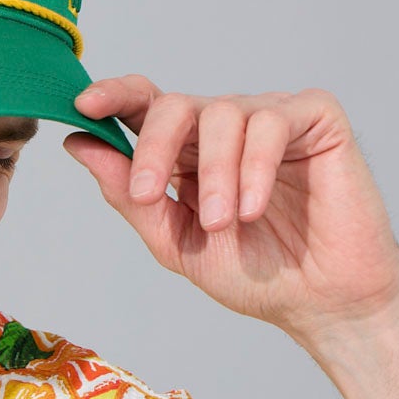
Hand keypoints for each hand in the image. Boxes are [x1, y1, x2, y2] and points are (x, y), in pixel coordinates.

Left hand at [63, 76, 398, 344]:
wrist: (318, 303)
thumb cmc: (253, 274)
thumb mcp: (174, 241)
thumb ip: (128, 194)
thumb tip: (80, 144)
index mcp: (186, 153)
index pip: (145, 106)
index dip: (114, 96)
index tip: (84, 106)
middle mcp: (224, 129)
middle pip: (173, 104)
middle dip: (152, 147)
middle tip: (146, 193)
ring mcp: (269, 119)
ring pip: (222, 113)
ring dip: (213, 173)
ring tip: (221, 222)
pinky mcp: (315, 120)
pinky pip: (272, 121)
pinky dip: (254, 166)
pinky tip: (253, 207)